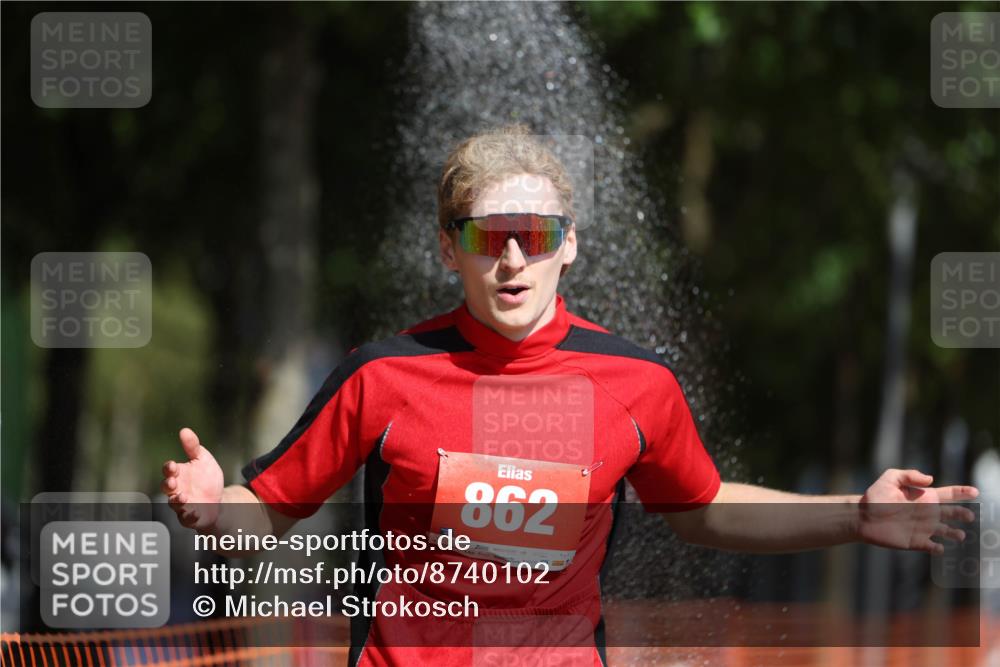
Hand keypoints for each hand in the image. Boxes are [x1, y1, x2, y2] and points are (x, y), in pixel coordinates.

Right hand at [162, 427, 223, 531]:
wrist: (218, 498)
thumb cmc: (205, 478)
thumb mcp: (202, 459)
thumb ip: (193, 447)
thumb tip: (184, 430)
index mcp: (178, 474)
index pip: (168, 471)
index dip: (169, 468)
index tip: (173, 465)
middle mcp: (176, 490)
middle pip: (167, 488)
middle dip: (168, 485)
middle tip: (173, 481)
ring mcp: (182, 504)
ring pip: (174, 504)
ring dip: (177, 501)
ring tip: (183, 496)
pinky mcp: (190, 517)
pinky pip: (187, 518)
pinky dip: (190, 514)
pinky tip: (194, 510)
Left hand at [858, 468, 978, 553]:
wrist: (861, 518)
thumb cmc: (874, 497)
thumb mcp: (890, 479)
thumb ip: (909, 475)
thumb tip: (930, 479)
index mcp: (924, 497)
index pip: (948, 494)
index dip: (962, 492)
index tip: (975, 491)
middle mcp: (927, 513)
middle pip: (952, 513)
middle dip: (963, 514)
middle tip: (969, 515)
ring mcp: (922, 528)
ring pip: (946, 532)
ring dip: (954, 534)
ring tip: (960, 535)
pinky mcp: (915, 542)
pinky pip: (931, 546)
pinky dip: (937, 548)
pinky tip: (938, 547)